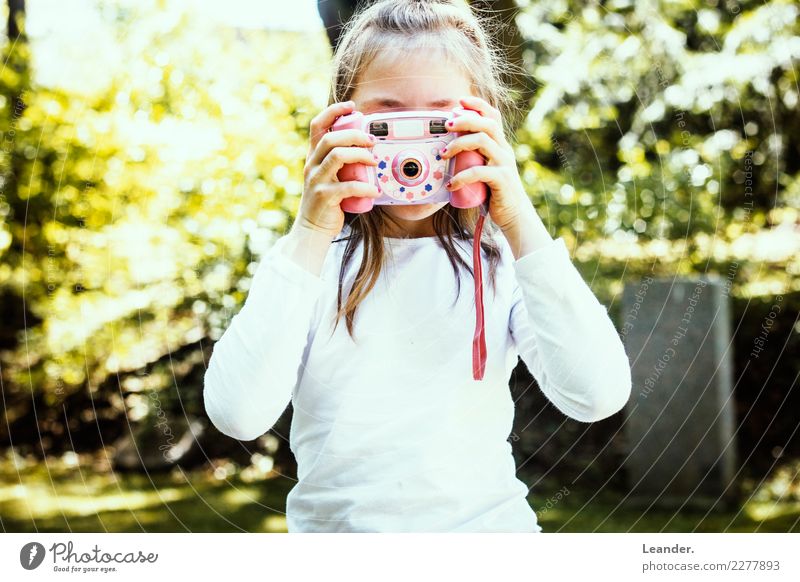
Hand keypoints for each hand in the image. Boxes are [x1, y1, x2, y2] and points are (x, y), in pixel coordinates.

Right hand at [297, 101, 379, 237]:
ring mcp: (316, 180)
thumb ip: (341, 163)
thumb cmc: (328, 202)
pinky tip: (374, 190)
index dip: (333, 111)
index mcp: (313, 156)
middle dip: (354, 135)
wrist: (313, 229)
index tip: (351, 106)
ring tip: (374, 161)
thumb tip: (367, 149)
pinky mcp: (324, 196)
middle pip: (330, 138)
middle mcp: (312, 165)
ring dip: (360, 155)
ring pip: (336, 156)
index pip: (317, 125)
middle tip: (372, 142)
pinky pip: (347, 186)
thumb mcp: (331, 177)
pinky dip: (364, 187)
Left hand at [440, 96, 534, 232]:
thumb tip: (446, 150)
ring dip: (459, 144)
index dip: (478, 104)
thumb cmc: (495, 193)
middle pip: (487, 124)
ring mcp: (504, 164)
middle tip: (446, 125)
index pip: (493, 116)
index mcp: (500, 145)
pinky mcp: (501, 180)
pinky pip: (479, 171)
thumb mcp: (484, 170)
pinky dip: (462, 176)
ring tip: (443, 153)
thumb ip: (473, 159)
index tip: (460, 101)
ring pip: (482, 142)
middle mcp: (504, 150)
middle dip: (465, 119)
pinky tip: (451, 183)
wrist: (514, 215)